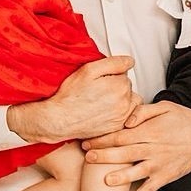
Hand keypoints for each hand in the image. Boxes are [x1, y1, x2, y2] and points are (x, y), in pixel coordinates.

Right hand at [7, 56, 140, 142]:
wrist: (60, 120)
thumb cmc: (71, 96)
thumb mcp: (89, 70)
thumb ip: (113, 63)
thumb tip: (130, 62)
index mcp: (120, 86)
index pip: (124, 74)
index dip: (110, 74)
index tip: (99, 80)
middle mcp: (125, 103)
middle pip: (127, 88)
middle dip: (116, 86)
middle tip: (98, 90)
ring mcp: (122, 118)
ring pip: (130, 102)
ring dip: (121, 100)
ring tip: (103, 101)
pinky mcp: (117, 128)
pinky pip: (126, 117)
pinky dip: (119, 113)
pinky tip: (104, 111)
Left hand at [82, 101, 190, 190]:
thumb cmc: (185, 121)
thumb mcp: (165, 107)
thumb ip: (143, 111)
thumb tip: (126, 119)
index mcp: (151, 131)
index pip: (122, 135)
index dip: (104, 139)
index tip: (90, 141)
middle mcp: (154, 148)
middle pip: (124, 152)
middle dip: (103, 155)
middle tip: (88, 158)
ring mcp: (160, 164)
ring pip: (136, 172)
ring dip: (119, 177)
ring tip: (104, 180)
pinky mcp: (166, 176)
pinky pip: (150, 188)